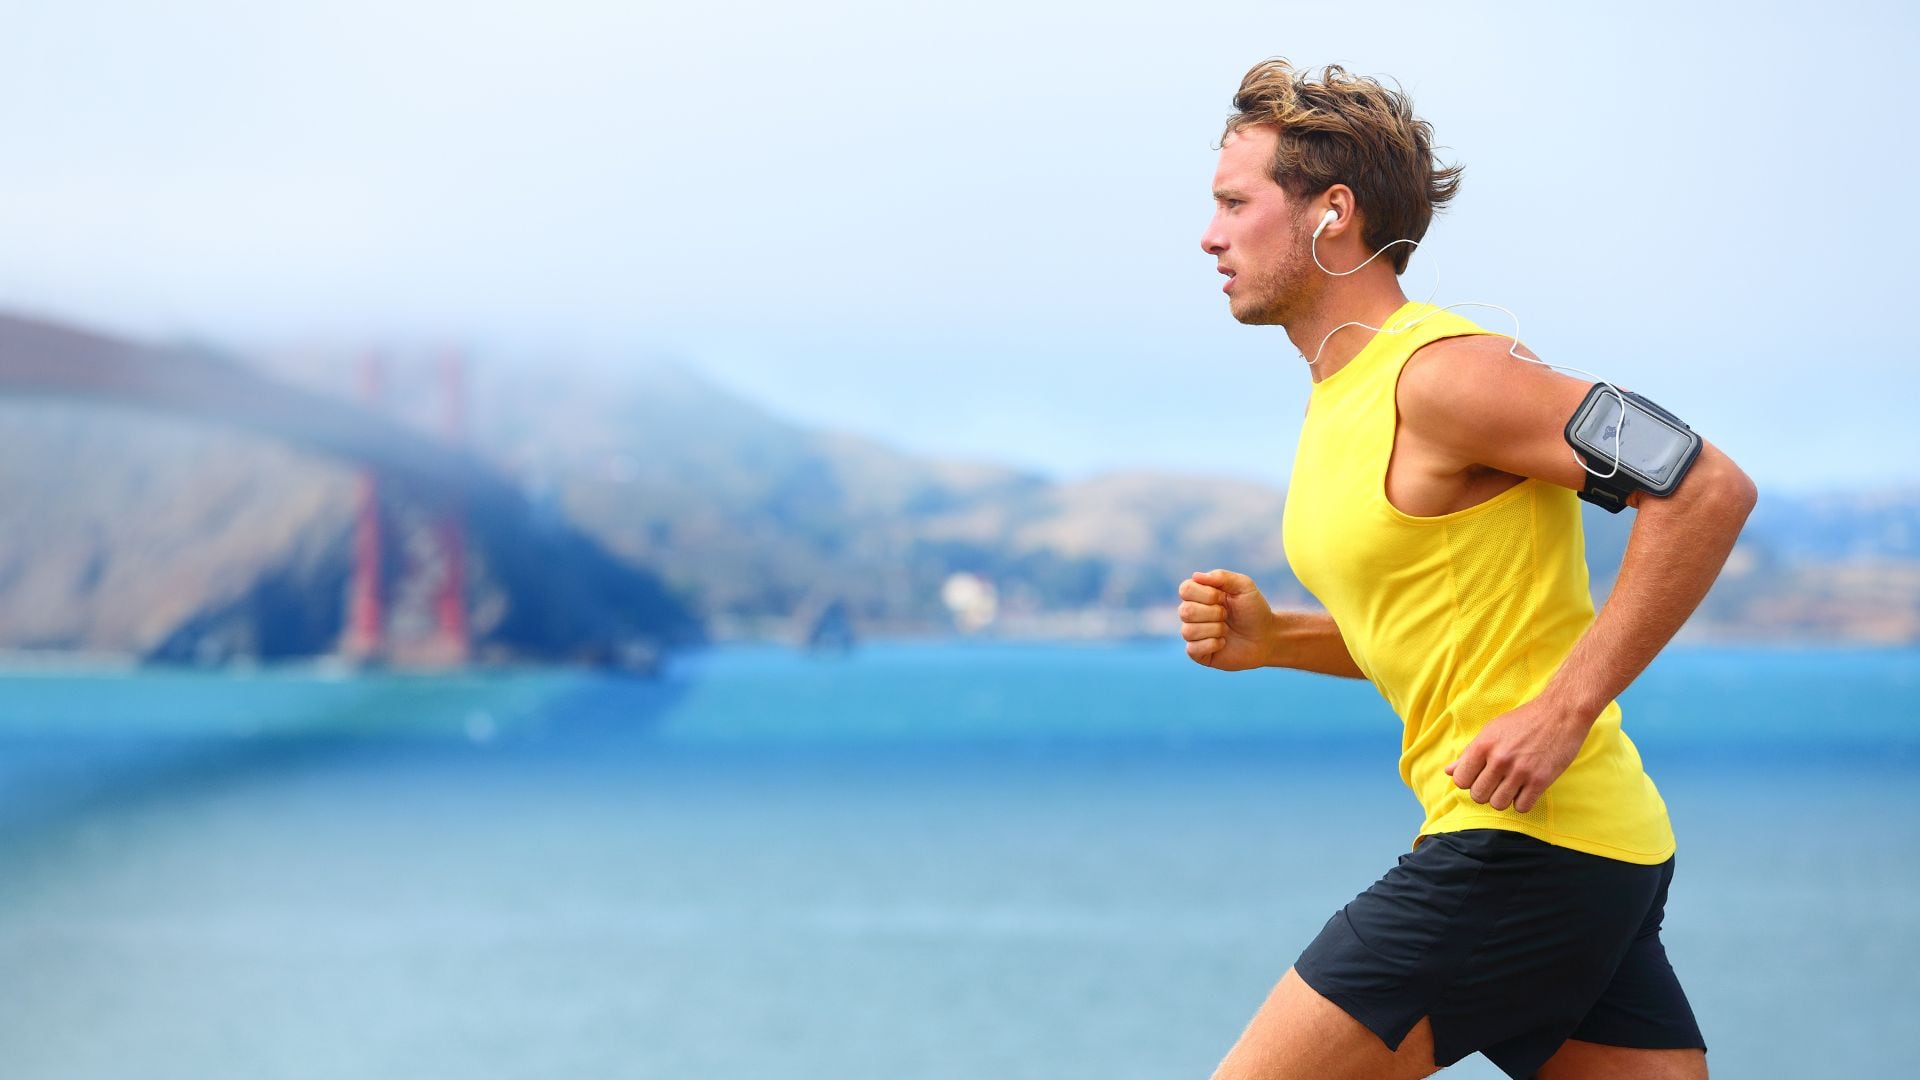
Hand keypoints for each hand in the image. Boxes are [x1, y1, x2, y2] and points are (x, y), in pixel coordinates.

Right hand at [1177, 569, 1276, 670]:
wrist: (1266, 637)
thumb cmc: (1254, 610)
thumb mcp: (1244, 586)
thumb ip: (1222, 576)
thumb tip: (1196, 576)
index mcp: (1198, 594)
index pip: (1185, 590)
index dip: (1207, 595)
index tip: (1224, 598)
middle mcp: (1192, 613)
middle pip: (1186, 611)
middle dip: (1214, 613)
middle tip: (1227, 615)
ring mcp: (1193, 633)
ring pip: (1188, 631)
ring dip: (1215, 629)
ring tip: (1226, 630)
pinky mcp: (1197, 653)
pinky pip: (1192, 649)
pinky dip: (1213, 644)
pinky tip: (1223, 643)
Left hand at [1443, 698, 1592, 812]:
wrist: (1561, 713)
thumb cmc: (1524, 721)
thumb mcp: (1491, 731)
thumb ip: (1469, 753)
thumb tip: (1449, 771)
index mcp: (1483, 745)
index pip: (1461, 781)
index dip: (1468, 781)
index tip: (1479, 776)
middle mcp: (1500, 759)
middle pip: (1478, 796)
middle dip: (1485, 792)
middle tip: (1497, 782)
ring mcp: (1520, 771)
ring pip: (1498, 804)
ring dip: (1503, 799)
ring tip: (1511, 786)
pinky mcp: (1541, 780)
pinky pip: (1522, 807)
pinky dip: (1522, 802)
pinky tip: (1525, 790)